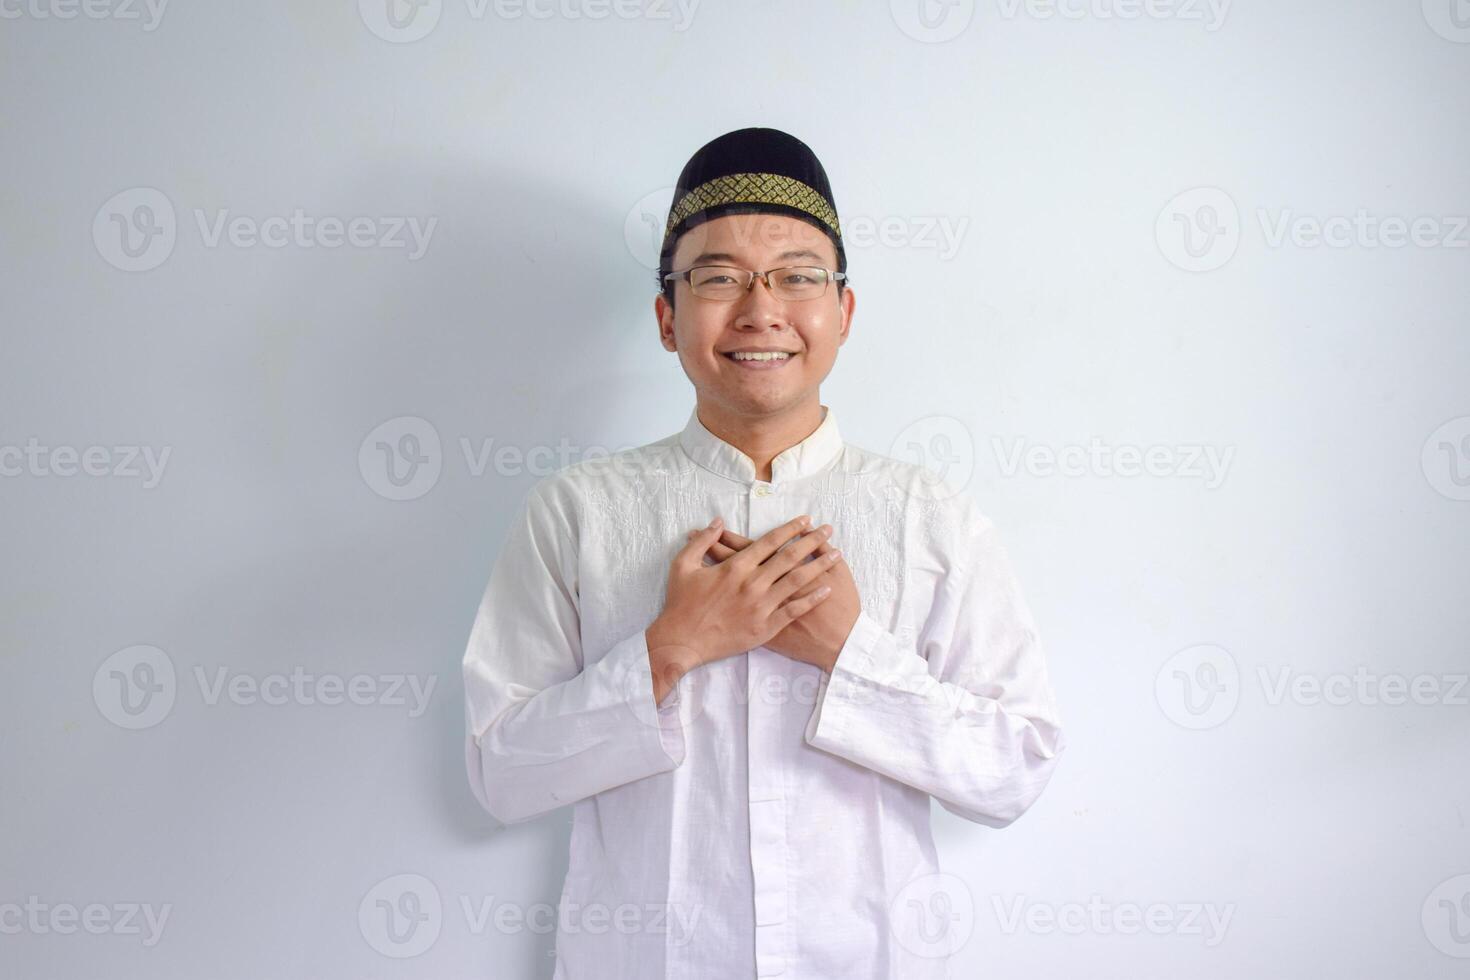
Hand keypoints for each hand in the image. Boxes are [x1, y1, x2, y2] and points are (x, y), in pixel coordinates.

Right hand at [646, 515, 836, 700]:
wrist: (681, 642)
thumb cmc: (681, 603)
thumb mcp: (683, 565)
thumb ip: (702, 541)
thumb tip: (718, 521)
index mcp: (735, 567)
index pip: (769, 542)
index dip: (790, 529)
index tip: (806, 520)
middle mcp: (752, 584)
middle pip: (789, 557)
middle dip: (812, 541)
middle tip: (828, 529)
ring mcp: (760, 606)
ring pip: (797, 581)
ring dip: (819, 566)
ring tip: (837, 553)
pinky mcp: (764, 627)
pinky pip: (794, 610)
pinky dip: (812, 599)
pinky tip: (827, 589)